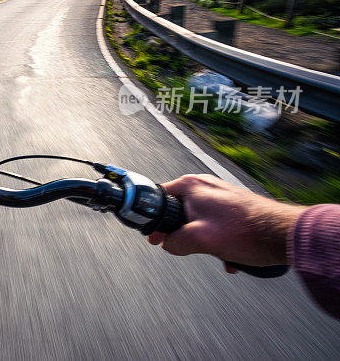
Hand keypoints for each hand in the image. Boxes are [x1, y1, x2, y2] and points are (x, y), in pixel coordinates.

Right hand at [147, 174, 305, 266]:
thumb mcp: (199, 240)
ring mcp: (220, 195)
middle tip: (187, 249)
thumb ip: (173, 242)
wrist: (286, 235)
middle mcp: (204, 185)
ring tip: (216, 254)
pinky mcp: (234, 205)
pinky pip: (215, 224)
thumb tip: (167, 244)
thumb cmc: (246, 232)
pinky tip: (229, 256)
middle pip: (177, 212)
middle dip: (182, 235)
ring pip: (197, 220)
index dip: (154, 223)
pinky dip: (218, 240)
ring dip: (203, 241)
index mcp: (191, 186)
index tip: (155, 239)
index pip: (158, 200)